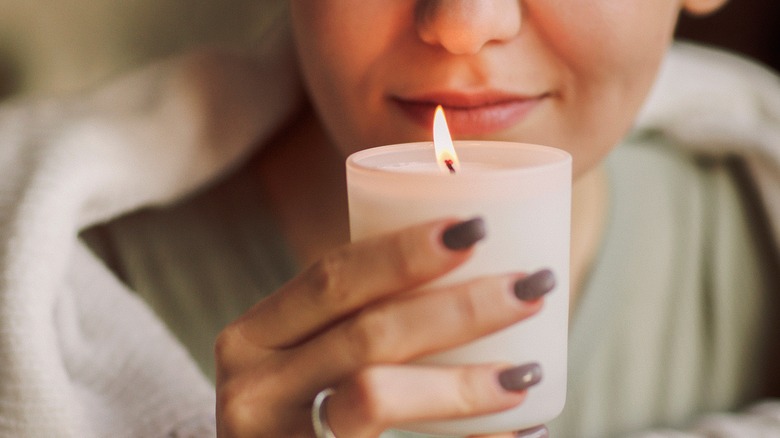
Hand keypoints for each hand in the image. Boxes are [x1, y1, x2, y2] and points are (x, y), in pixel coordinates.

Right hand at [215, 217, 554, 436]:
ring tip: (529, 372)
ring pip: (374, 398)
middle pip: (365, 334)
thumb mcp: (301, 363)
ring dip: (462, 384)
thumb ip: (353, 324)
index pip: (331, 279)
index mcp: (254, 337)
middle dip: (458, 308)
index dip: (404, 251)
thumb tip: (470, 259)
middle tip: (530, 287)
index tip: (476, 227)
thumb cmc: (301, 411)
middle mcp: (254, 388)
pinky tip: (521, 434)